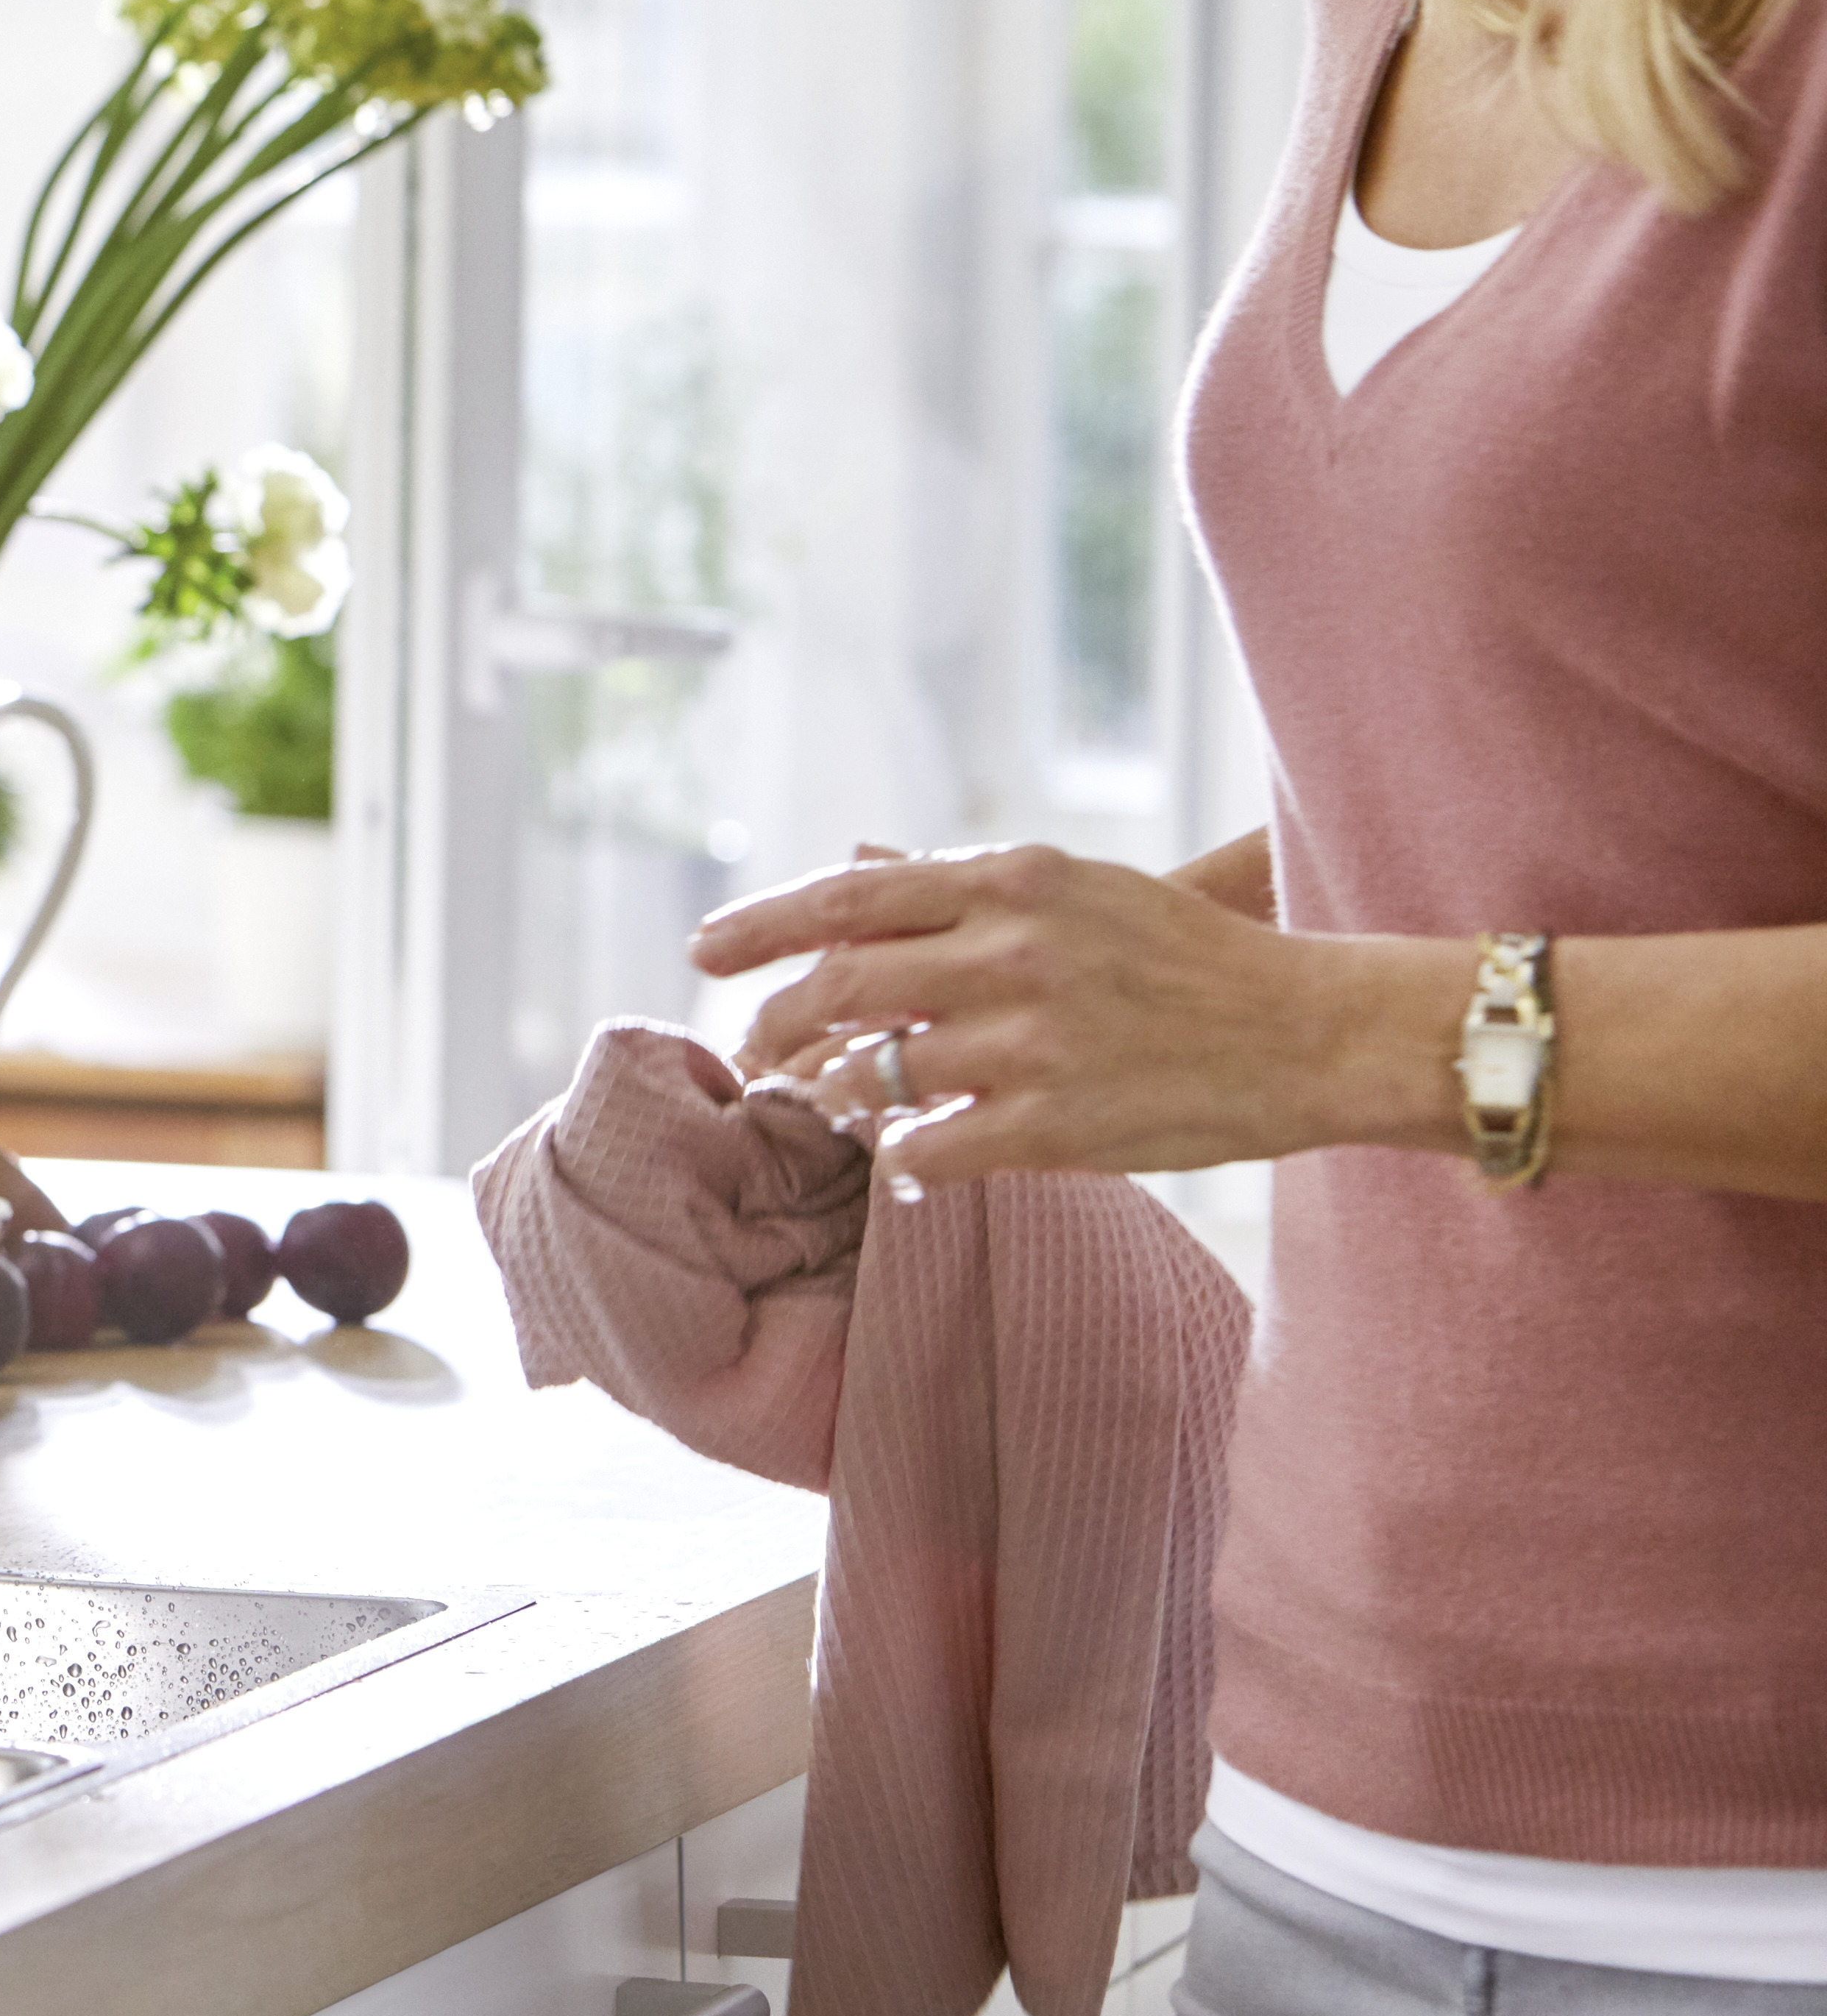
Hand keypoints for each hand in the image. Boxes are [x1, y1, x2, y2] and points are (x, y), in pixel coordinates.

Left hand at [686, 841, 1449, 1185]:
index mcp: (1014, 879)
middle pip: (839, 987)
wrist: (1311, 1030)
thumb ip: (959, 885)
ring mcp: (1033, 1041)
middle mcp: (1014, 951)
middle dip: (773, 1022)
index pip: (848, 898)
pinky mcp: (1058, 1123)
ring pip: (874, 1074)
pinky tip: (900, 1155)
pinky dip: (897, 1154)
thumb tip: (851, 860)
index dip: (761, 927)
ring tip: (822, 1102)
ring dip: (829, 1094)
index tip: (704, 951)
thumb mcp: (1079, 889)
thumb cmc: (1188, 958)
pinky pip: (929, 1146)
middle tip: (750, 1048)